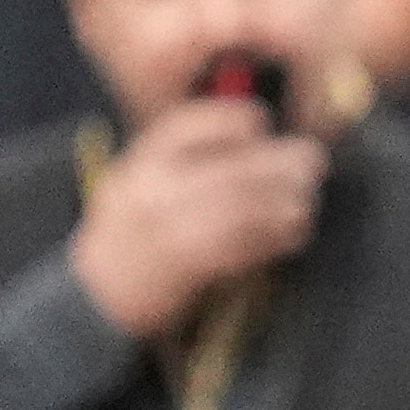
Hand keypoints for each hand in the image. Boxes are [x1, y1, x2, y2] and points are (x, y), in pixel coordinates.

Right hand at [66, 97, 326, 341]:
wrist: (97, 290)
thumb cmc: (133, 231)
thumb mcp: (140, 181)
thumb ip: (186, 159)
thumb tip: (257, 136)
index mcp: (140, 164)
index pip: (187, 126)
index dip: (231, 119)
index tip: (263, 120)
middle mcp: (152, 192)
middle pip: (230, 169)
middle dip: (280, 163)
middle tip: (312, 160)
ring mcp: (169, 230)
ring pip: (243, 208)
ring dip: (285, 202)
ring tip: (306, 199)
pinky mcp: (188, 266)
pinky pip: (244, 246)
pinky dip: (276, 236)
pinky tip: (294, 230)